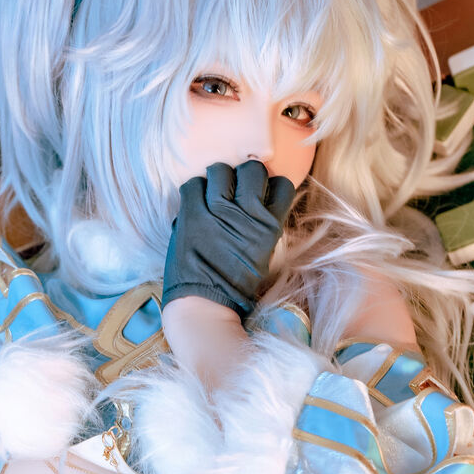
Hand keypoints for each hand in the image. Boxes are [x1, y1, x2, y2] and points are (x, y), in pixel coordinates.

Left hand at [162, 160, 296, 321]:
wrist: (204, 305)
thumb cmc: (235, 285)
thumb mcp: (264, 255)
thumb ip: (263, 226)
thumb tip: (260, 200)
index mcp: (269, 226)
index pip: (282, 184)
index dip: (269, 185)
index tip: (261, 192)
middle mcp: (247, 214)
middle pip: (252, 168)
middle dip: (245, 175)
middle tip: (235, 190)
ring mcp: (217, 212)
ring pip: (221, 169)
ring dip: (217, 179)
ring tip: (212, 194)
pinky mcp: (191, 215)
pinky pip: (193, 184)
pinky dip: (194, 190)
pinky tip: (196, 203)